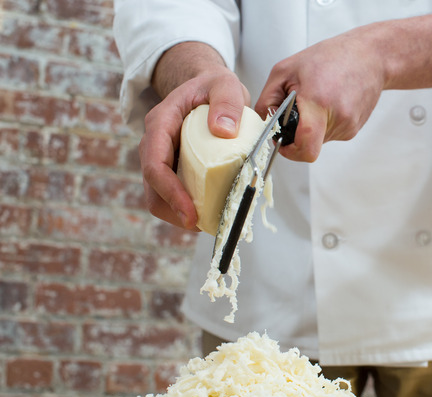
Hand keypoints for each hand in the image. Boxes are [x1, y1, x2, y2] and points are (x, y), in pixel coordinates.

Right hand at [140, 64, 249, 229]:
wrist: (208, 87)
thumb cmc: (214, 86)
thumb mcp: (225, 84)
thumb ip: (227, 103)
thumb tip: (223, 131)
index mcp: (161, 122)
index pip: (155, 163)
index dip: (170, 191)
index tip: (189, 213)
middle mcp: (155, 143)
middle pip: (152, 186)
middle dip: (172, 210)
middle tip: (200, 225)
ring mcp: (163, 157)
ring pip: (159, 195)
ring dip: (178, 214)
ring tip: (206, 223)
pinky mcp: (174, 168)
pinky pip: (174, 193)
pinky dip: (188, 207)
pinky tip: (209, 213)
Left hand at [256, 27, 385, 161]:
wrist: (370, 56)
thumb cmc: (331, 57)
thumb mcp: (286, 69)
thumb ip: (267, 99)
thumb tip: (262, 123)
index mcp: (319, 101)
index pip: (306, 147)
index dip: (290, 152)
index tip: (283, 143)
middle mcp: (338, 118)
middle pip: (309, 144)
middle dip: (298, 133)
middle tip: (299, 109)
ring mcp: (349, 126)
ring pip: (319, 140)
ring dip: (312, 126)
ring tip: (318, 99)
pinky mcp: (355, 128)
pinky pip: (331, 134)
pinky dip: (324, 123)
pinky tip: (330, 102)